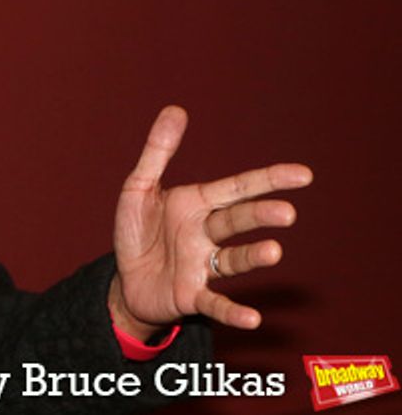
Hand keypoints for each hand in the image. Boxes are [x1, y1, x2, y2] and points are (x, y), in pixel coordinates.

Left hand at [110, 105, 311, 336]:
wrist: (124, 279)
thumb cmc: (138, 231)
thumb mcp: (139, 187)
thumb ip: (158, 151)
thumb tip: (176, 109)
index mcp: (197, 204)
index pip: (237, 188)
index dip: (268, 181)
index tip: (303, 175)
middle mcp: (206, 234)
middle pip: (236, 221)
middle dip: (259, 215)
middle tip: (286, 212)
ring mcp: (202, 266)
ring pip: (232, 260)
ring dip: (253, 256)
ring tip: (274, 250)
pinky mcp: (192, 296)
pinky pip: (214, 303)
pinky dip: (233, 312)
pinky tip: (252, 318)